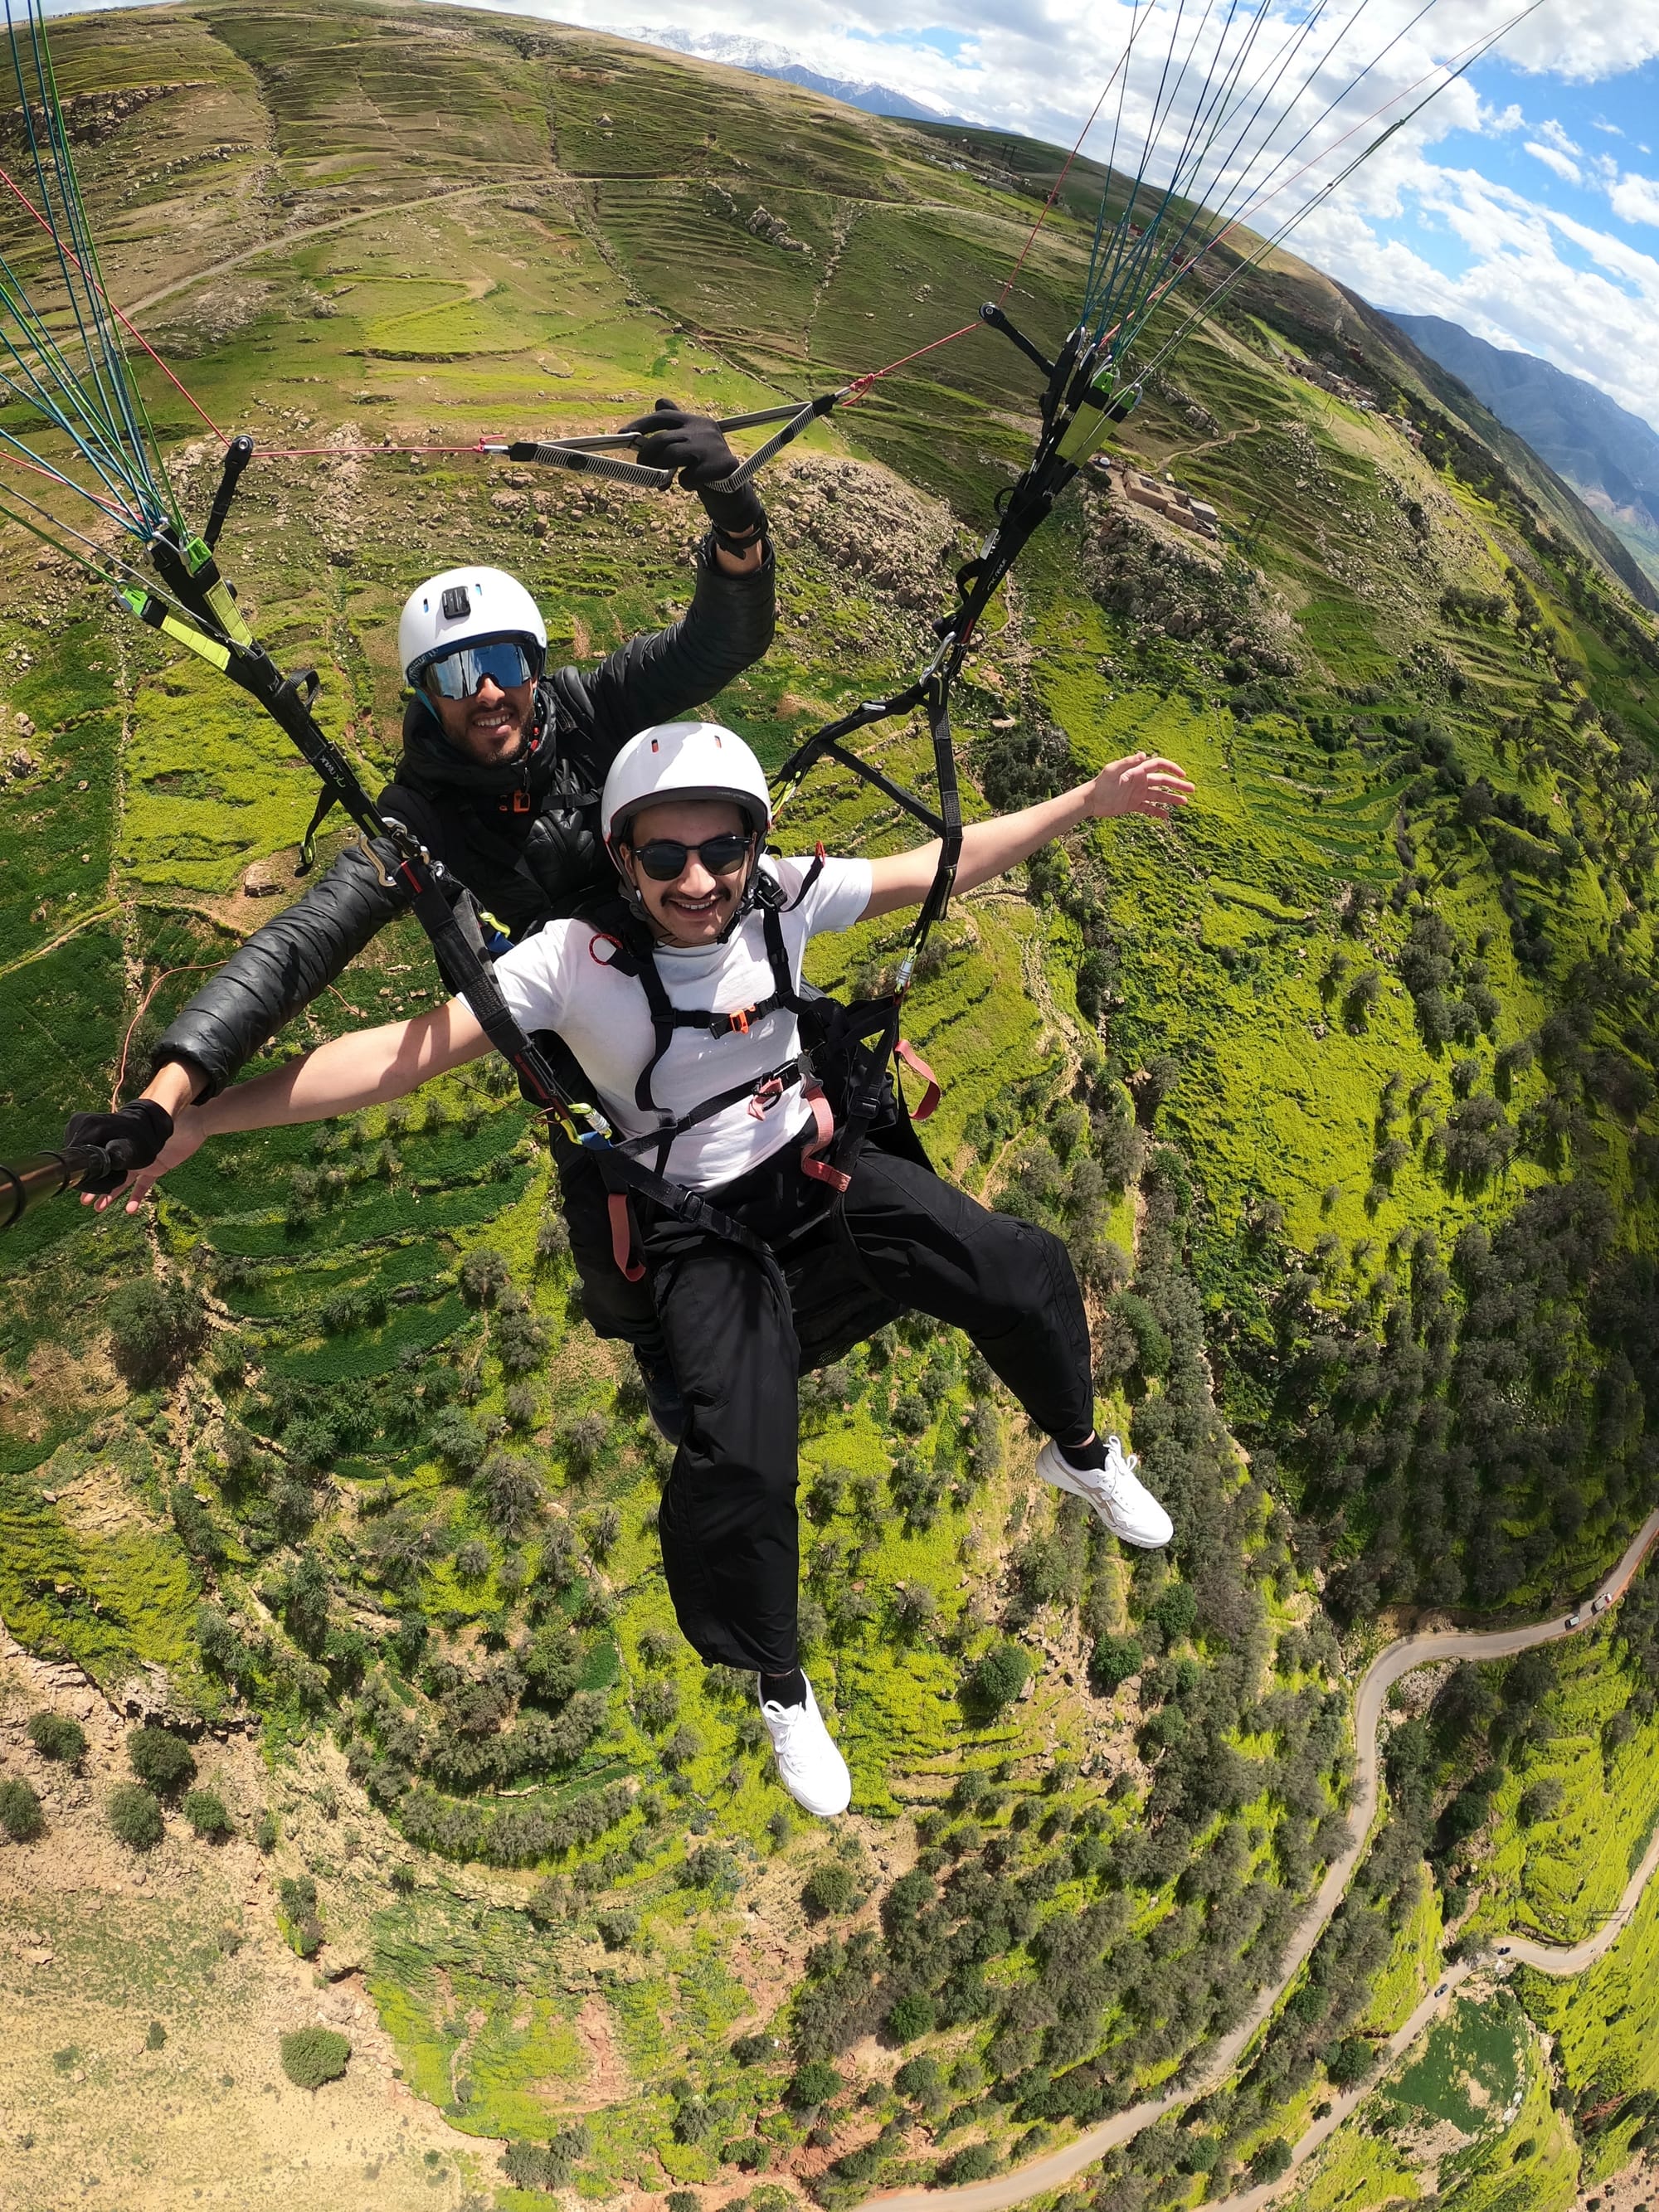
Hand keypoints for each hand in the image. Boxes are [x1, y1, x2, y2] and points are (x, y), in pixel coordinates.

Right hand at [77, 1103, 205, 1213]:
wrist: (195, 1121)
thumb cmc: (171, 1114)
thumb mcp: (150, 1115)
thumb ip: (139, 1120)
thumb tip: (125, 1117)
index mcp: (124, 1138)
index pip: (104, 1155)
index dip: (93, 1169)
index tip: (80, 1181)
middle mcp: (130, 1152)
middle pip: (110, 1172)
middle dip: (97, 1187)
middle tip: (84, 1201)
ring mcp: (142, 1162)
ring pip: (122, 1182)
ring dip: (111, 1195)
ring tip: (99, 1208)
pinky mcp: (156, 1169)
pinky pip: (143, 1186)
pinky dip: (136, 1198)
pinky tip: (129, 1210)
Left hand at [621, 400, 764, 541]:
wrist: (733, 487)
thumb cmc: (705, 464)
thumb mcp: (689, 442)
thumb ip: (674, 426)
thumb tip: (658, 401)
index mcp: (694, 421)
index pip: (663, 416)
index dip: (640, 424)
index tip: (622, 434)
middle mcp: (703, 429)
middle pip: (663, 439)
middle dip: (647, 456)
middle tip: (643, 469)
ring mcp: (712, 446)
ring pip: (672, 455)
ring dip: (661, 471)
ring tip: (662, 484)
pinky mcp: (720, 465)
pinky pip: (689, 476)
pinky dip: (684, 484)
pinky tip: (690, 485)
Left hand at [1085, 752, 1194, 821]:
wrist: (1091, 801)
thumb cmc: (1101, 783)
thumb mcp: (1113, 770)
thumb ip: (1128, 762)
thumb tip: (1144, 754)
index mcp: (1138, 771)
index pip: (1159, 766)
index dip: (1172, 768)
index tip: (1183, 774)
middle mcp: (1140, 781)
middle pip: (1163, 782)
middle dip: (1178, 785)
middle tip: (1192, 790)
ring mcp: (1138, 794)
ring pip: (1159, 796)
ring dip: (1172, 799)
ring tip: (1185, 802)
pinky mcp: (1133, 805)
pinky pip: (1148, 808)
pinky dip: (1157, 812)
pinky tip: (1167, 816)